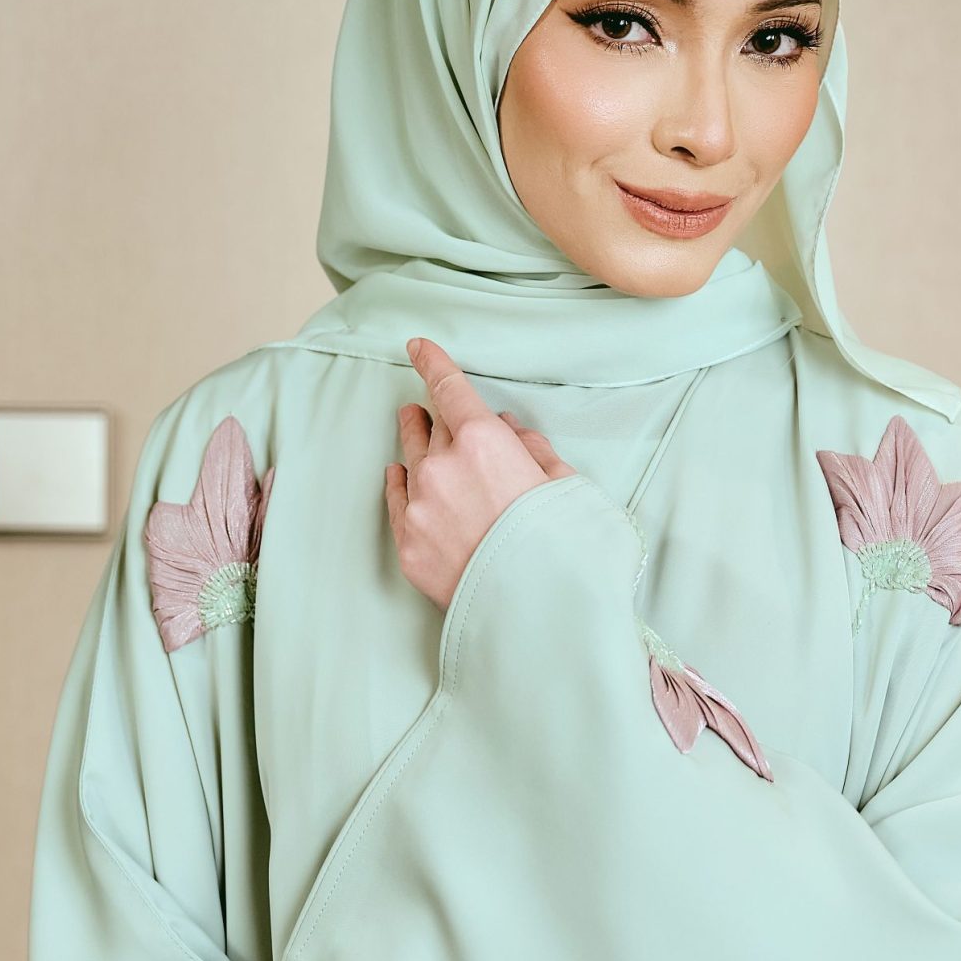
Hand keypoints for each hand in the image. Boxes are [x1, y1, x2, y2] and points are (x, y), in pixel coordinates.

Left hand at [387, 336, 576, 610]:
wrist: (536, 614)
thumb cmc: (562, 547)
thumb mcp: (565, 486)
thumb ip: (534, 451)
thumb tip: (512, 432)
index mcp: (484, 441)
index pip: (447, 387)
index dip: (431, 361)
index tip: (416, 346)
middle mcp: (441, 466)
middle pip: (429, 424)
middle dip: (429, 412)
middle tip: (424, 407)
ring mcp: (418, 506)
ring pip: (409, 458)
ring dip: (413, 441)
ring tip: (412, 429)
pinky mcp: (407, 545)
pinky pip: (395, 499)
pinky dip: (398, 482)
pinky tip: (398, 475)